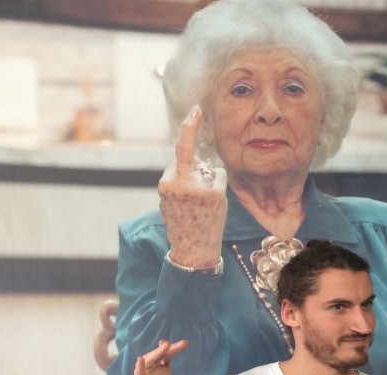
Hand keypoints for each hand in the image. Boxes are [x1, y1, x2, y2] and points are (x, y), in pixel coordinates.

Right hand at [158, 105, 226, 267]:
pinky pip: (219, 176)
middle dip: (195, 163)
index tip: (196, 112)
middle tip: (196, 180)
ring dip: (207, 180)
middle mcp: (180, 183)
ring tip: (202, 205)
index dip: (188, 129)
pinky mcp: (214, 194)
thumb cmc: (182, 226)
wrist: (193, 251)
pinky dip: (219, 184)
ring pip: (207, 168)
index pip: (178, 152)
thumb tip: (190, 161)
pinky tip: (213, 203)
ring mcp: (198, 188)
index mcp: (166, 184)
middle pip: (191, 157)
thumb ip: (175, 181)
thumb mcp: (169, 202)